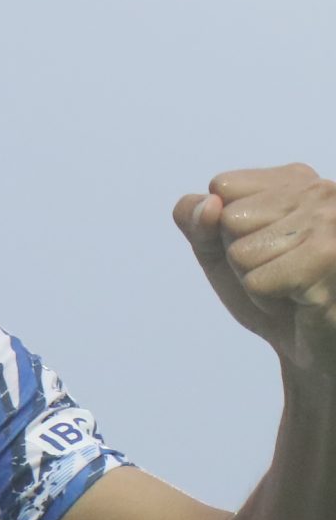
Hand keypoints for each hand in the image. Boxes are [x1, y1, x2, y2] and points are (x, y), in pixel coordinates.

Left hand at [176, 164, 335, 376]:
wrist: (309, 341)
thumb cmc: (269, 288)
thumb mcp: (217, 249)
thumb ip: (196, 221)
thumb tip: (209, 205)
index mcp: (296, 178)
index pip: (221, 187)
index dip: (224, 227)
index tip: (262, 245)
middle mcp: (320, 191)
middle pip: (228, 218)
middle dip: (240, 255)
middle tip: (279, 269)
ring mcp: (330, 223)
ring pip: (240, 252)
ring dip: (255, 278)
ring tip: (290, 283)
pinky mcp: (330, 258)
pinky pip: (256, 281)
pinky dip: (266, 298)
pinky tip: (300, 298)